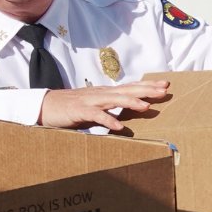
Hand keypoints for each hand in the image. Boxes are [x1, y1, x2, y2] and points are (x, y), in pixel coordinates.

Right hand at [37, 80, 170, 130]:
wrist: (45, 106)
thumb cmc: (72, 109)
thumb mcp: (96, 108)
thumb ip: (111, 110)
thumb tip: (128, 116)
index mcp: (106, 93)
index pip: (130, 87)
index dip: (147, 85)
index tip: (165, 84)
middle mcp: (101, 94)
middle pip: (127, 90)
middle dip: (146, 90)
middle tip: (164, 90)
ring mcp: (90, 101)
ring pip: (114, 99)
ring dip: (131, 102)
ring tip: (147, 107)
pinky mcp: (79, 111)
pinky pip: (96, 115)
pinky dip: (108, 120)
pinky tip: (119, 126)